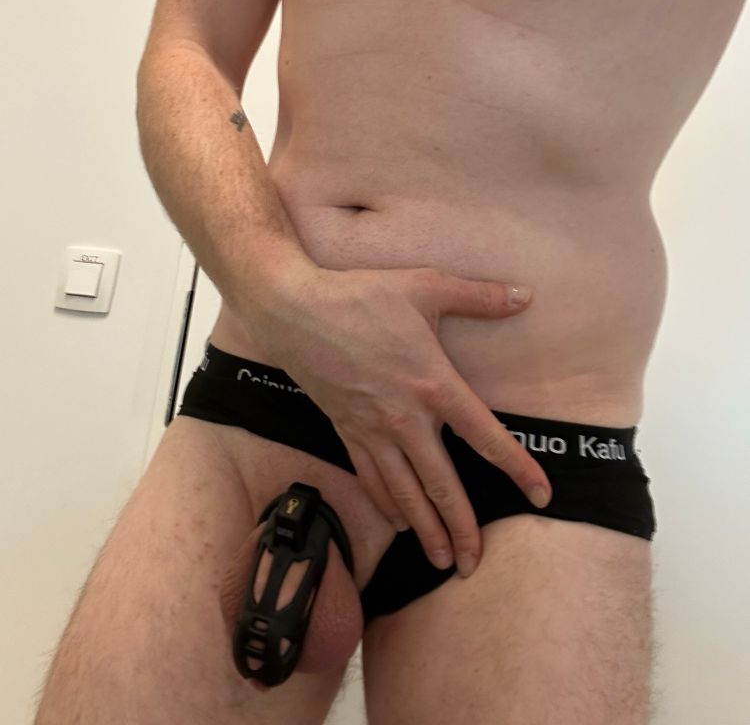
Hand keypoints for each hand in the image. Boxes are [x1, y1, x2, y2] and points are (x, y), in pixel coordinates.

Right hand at [251, 265, 551, 577]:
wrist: (294, 311)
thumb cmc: (361, 295)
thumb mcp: (426, 285)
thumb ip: (480, 296)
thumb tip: (527, 296)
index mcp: (434, 384)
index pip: (486, 436)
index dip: (517, 468)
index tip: (541, 494)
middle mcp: (406, 418)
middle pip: (442, 484)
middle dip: (461, 528)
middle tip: (476, 564)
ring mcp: (373, 430)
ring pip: (404, 493)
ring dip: (424, 530)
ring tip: (442, 561)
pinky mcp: (346, 431)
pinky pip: (371, 479)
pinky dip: (387, 505)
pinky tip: (398, 523)